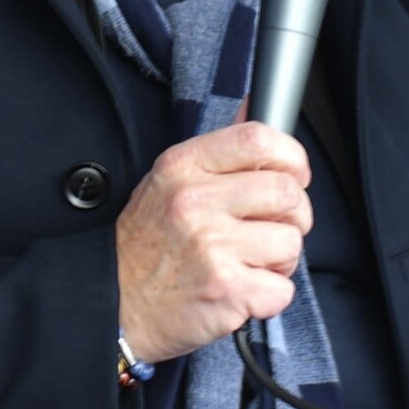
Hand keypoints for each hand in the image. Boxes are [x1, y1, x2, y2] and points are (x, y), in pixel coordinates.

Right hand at [115, 122, 311, 363]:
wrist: (115, 304)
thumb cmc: (148, 243)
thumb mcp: (170, 180)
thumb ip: (219, 148)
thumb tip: (256, 105)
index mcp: (184, 166)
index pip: (258, 139)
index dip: (291, 157)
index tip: (293, 175)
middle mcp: (196, 201)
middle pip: (287, 193)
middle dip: (293, 215)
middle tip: (271, 228)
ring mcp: (212, 246)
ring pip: (291, 242)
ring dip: (280, 259)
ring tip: (250, 261)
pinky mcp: (225, 290)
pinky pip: (282, 288)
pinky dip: (269, 294)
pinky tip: (242, 289)